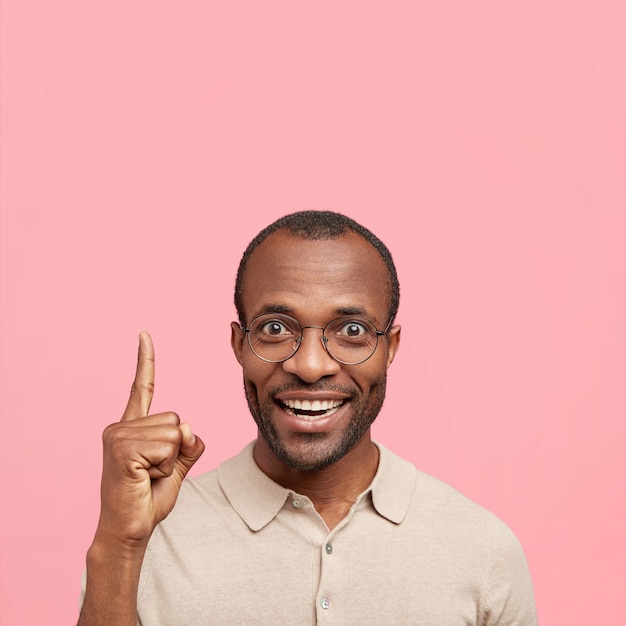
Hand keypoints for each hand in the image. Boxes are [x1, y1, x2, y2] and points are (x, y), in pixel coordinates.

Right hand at [94, 332, 204, 547]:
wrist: (130, 530)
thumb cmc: (148, 499)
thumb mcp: (177, 467)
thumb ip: (187, 445)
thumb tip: (189, 428)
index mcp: (132, 427)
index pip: (141, 387)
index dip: (145, 361)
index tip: (144, 335)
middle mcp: (121, 426)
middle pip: (177, 418)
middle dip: (177, 449)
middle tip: (153, 472)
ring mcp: (118, 436)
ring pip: (175, 433)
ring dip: (171, 460)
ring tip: (147, 477)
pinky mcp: (123, 449)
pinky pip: (168, 447)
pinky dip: (166, 467)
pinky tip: (143, 479)